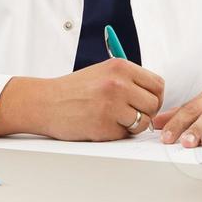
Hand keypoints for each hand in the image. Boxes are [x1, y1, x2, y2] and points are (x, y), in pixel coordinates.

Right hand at [0, 59, 164, 141]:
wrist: (44, 102)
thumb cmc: (75, 89)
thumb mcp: (103, 72)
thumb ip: (129, 80)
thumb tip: (156, 95)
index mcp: (120, 67)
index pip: (158, 84)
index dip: (155, 97)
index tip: (145, 103)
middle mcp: (118, 83)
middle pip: (154, 104)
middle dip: (146, 113)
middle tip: (130, 115)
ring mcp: (111, 105)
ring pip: (143, 122)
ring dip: (132, 125)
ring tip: (114, 119)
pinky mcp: (103, 125)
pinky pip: (125, 134)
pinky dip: (116, 133)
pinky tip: (100, 125)